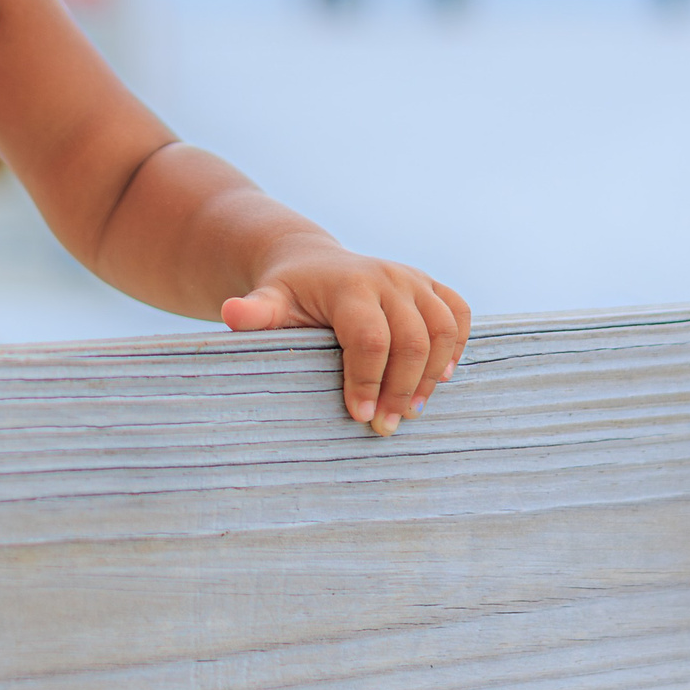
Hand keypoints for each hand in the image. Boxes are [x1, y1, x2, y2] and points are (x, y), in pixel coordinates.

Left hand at [221, 247, 470, 435]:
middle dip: (401, 389)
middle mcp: (387, 278)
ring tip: (412, 411)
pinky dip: (457, 346)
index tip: (358, 417)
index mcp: (348, 285)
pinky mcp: (430, 286)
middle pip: (413, 339)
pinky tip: (440, 378)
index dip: (367, 381)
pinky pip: (458, 313)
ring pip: (442, 329)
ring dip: (432, 375)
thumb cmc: (288, 293)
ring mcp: (413, 280)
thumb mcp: (269, 300)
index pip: (370, 337)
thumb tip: (231, 313)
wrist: (310, 262)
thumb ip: (256, 312)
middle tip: (385, 427)